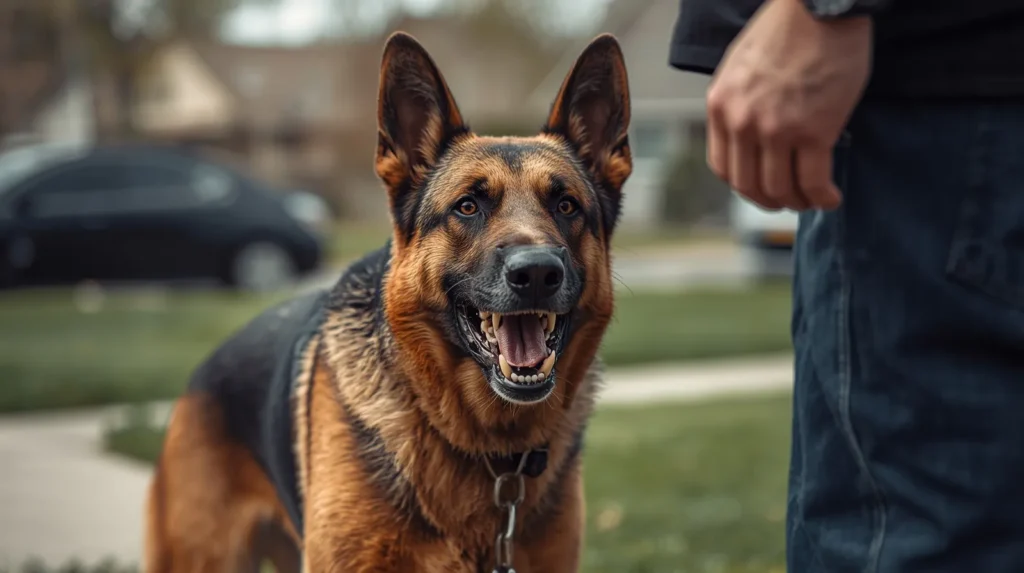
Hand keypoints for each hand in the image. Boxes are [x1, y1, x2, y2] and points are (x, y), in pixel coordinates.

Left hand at [706, 0, 871, 210]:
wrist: (820, 5)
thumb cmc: (786, 30)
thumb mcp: (741, 67)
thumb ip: (738, 103)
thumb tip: (749, 138)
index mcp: (720, 107)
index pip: (723, 168)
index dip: (743, 186)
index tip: (761, 188)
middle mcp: (742, 123)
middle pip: (749, 186)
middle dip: (770, 200)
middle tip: (789, 201)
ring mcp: (776, 130)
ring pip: (781, 189)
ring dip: (798, 202)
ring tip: (812, 199)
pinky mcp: (814, 132)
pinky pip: (813, 181)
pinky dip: (822, 197)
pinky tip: (831, 197)